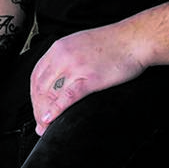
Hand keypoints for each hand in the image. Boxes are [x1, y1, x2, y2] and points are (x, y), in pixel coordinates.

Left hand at [30, 25, 145, 135]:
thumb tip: (57, 79)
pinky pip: (67, 97)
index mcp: (59, 47)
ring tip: (45, 128)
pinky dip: (55, 110)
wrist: (135, 39)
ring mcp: (76, 66)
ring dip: (44, 114)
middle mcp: (63, 55)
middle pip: (39, 88)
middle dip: (37, 109)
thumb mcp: (81, 43)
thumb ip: (66, 57)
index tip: (37, 110)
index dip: (33, 97)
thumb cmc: (113, 43)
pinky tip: (50, 120)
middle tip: (40, 125)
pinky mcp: (90, 78)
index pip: (36, 76)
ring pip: (50, 95)